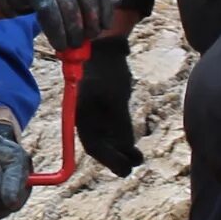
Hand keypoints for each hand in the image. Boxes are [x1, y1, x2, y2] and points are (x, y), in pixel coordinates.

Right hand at [0, 0, 116, 49]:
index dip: (105, 6)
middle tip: (90, 37)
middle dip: (90, 19)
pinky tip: (60, 42)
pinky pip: (49, 11)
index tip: (105, 26)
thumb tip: (115, 2)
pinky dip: (56, 30)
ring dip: (73, 28)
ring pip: (67, 3)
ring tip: (75, 43)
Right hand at [74, 35, 141, 175]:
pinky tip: (136, 151)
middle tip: (130, 168)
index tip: (123, 168)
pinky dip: (125, 143)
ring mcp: (99, 117)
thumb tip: (127, 146)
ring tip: (138, 160)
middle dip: (115, 159)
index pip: (92, 145)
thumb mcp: (115, 96)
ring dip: (122, 153)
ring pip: (109, 142)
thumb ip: (119, 120)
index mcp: (82, 116)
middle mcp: (88, 120)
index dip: (107, 159)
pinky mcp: (110, 113)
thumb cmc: (108, 71)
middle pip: (100, 147)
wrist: (106, 51)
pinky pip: (116, 133)